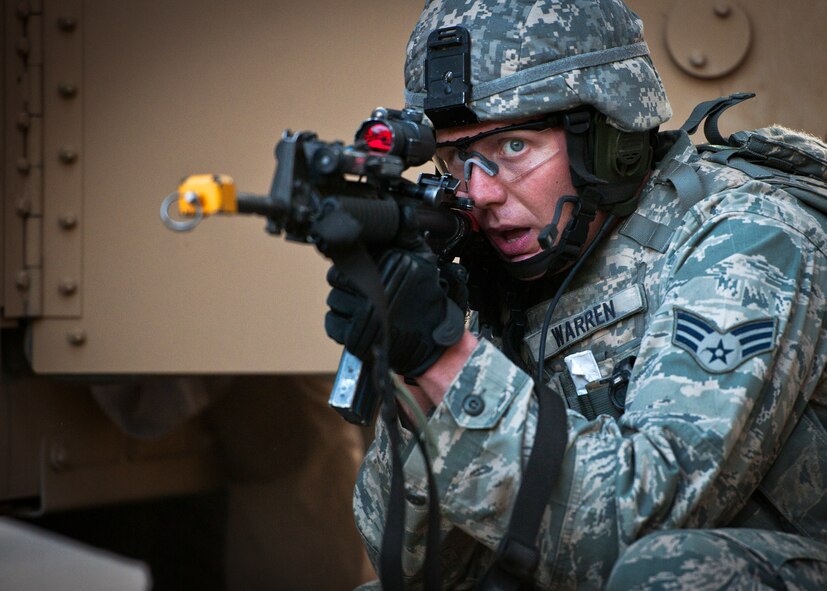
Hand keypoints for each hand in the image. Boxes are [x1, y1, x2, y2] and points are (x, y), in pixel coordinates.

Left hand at [325, 248, 465, 376]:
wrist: (434, 339)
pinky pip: (332, 324)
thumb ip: (408, 237)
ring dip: (344, 306)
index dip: (350, 266)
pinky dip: (340, 325)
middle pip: (336, 280)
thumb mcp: (424, 261)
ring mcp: (363, 314)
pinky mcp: (356, 336)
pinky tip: (357, 323)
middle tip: (364, 292)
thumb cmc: (426, 300)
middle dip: (347, 285)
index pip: (346, 260)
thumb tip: (402, 213)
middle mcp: (374, 288)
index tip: (360, 273)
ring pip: (334, 302)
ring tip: (364, 309)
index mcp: (387, 266)